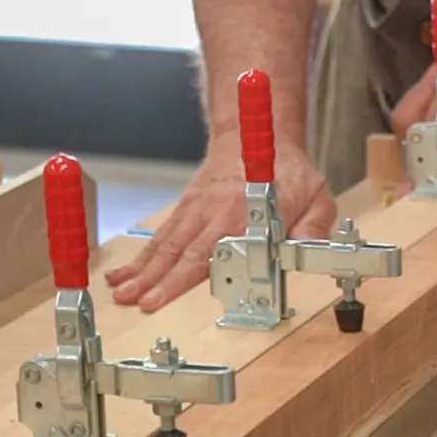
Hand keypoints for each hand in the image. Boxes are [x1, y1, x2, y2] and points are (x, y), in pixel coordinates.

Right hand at [105, 132, 335, 311]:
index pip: (216, 250)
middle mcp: (214, 213)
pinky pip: (160, 237)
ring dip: (141, 270)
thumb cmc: (287, 172)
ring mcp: (195, 211)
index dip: (193, 273)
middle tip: (137, 301)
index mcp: (244, 214)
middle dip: (157, 279)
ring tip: (120, 292)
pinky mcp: (184, 210)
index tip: (179, 289)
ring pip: (165, 245)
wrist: (253, 135)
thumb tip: (307, 254)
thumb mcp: (316, 197)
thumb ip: (313, 229)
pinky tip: (122, 274)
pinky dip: (140, 257)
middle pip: (181, 251)